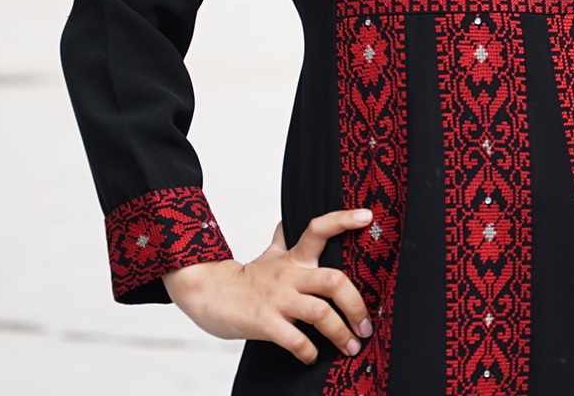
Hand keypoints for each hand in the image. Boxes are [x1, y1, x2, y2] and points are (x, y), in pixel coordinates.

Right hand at [162, 209, 375, 364]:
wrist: (205, 293)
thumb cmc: (244, 279)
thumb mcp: (268, 256)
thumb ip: (284, 240)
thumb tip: (290, 222)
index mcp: (293, 259)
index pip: (319, 230)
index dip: (343, 220)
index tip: (367, 217)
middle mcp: (289, 276)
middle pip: (333, 281)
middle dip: (356, 305)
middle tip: (367, 325)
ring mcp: (278, 299)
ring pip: (320, 313)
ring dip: (341, 333)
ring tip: (351, 347)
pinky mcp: (264, 322)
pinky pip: (294, 338)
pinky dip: (308, 350)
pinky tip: (313, 356)